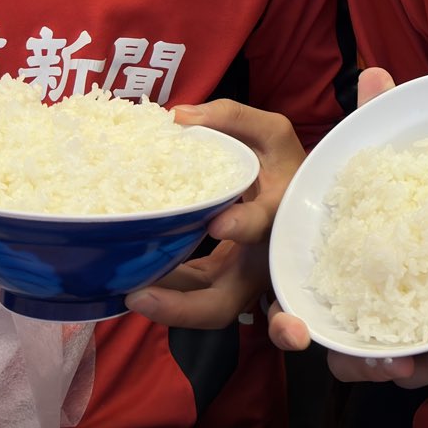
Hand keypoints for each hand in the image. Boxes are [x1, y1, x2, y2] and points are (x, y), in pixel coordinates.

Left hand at [124, 98, 306, 329]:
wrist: (301, 200)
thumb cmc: (285, 166)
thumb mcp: (271, 134)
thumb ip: (232, 118)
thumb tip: (178, 117)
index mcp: (278, 214)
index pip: (266, 224)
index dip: (245, 226)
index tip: (218, 223)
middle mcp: (262, 259)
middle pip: (226, 303)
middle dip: (183, 309)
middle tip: (139, 296)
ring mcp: (243, 280)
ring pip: (206, 310)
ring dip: (165, 307)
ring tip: (125, 291)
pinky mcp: (225, 283)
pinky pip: (194, 298)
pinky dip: (166, 294)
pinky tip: (136, 279)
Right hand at [266, 67, 427, 386]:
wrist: (414, 206)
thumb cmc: (379, 188)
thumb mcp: (377, 155)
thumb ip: (373, 119)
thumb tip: (377, 72)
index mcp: (323, 270)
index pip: (289, 313)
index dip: (288, 327)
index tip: (297, 332)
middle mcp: (348, 308)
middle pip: (347, 356)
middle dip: (372, 365)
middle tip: (402, 363)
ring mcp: (387, 327)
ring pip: (399, 364)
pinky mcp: (426, 331)